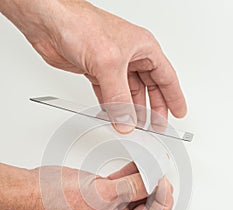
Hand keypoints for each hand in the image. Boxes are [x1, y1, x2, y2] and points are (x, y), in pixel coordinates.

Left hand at [1, 0, 186, 132]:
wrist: (50, 23)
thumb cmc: (81, 25)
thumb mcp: (109, 64)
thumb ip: (119, 97)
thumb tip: (126, 121)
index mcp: (142, 47)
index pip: (166, 77)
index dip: (174, 96)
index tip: (179, 112)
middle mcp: (130, 56)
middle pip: (149, 87)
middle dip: (153, 107)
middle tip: (157, 125)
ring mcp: (113, 65)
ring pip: (128, 92)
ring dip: (132, 110)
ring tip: (136, 125)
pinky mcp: (96, 72)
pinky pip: (110, 94)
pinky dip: (113, 107)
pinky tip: (116, 116)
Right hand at [33, 162, 172, 209]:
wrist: (35, 192)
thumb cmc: (57, 201)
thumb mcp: (101, 193)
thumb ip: (131, 187)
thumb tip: (152, 181)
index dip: (163, 201)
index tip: (164, 181)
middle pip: (147, 209)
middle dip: (157, 190)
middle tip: (161, 173)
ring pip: (137, 196)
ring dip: (145, 180)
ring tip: (152, 166)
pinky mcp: (102, 197)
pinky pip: (124, 187)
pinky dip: (132, 176)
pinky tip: (138, 166)